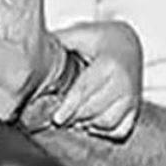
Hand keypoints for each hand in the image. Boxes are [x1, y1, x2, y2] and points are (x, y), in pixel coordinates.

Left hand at [51, 20, 142, 140]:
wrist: (128, 42)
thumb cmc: (101, 37)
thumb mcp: (80, 34)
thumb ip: (58, 42)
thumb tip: (30, 51)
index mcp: (109, 65)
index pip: (85, 91)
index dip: (68, 107)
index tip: (56, 118)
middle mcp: (124, 84)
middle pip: (94, 110)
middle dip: (74, 117)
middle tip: (57, 118)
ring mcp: (132, 99)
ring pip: (107, 124)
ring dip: (87, 125)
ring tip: (70, 120)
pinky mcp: (135, 109)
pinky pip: (120, 130)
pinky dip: (103, 132)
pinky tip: (88, 124)